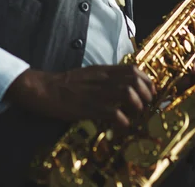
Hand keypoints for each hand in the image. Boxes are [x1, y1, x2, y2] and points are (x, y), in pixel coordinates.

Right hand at [5, 64, 155, 128]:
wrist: (44, 88)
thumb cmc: (64, 83)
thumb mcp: (87, 74)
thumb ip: (103, 78)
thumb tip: (120, 85)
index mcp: (102, 70)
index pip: (132, 68)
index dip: (146, 79)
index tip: (150, 90)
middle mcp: (102, 79)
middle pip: (133, 79)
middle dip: (146, 92)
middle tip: (146, 104)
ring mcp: (96, 93)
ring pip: (127, 93)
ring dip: (137, 104)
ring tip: (136, 113)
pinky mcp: (88, 107)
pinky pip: (112, 113)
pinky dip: (122, 121)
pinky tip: (122, 125)